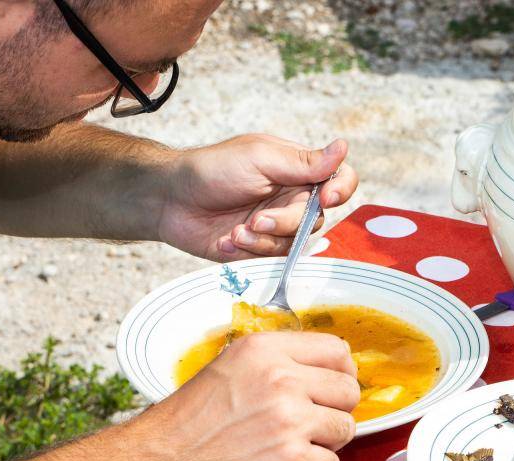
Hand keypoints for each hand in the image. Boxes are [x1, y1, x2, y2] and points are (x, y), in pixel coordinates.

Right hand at [133, 331, 361, 460]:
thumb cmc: (188, 423)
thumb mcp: (229, 368)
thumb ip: (277, 364)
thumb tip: (325, 372)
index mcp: (265, 351)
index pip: (336, 352)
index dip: (340, 373)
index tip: (332, 387)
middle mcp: (281, 381)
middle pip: (349, 391)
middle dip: (334, 410)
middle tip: (308, 423)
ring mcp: (290, 422)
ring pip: (345, 429)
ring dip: (325, 442)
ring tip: (289, 445)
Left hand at [156, 136, 359, 260]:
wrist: (169, 201)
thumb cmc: (211, 170)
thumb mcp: (260, 159)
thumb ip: (303, 162)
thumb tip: (344, 147)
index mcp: (296, 170)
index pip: (339, 179)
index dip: (340, 190)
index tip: (325, 198)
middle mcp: (292, 197)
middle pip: (317, 218)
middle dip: (286, 222)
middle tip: (256, 219)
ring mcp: (277, 225)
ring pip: (296, 243)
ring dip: (264, 240)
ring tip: (236, 231)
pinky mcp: (260, 248)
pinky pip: (273, 258)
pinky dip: (250, 251)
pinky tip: (228, 240)